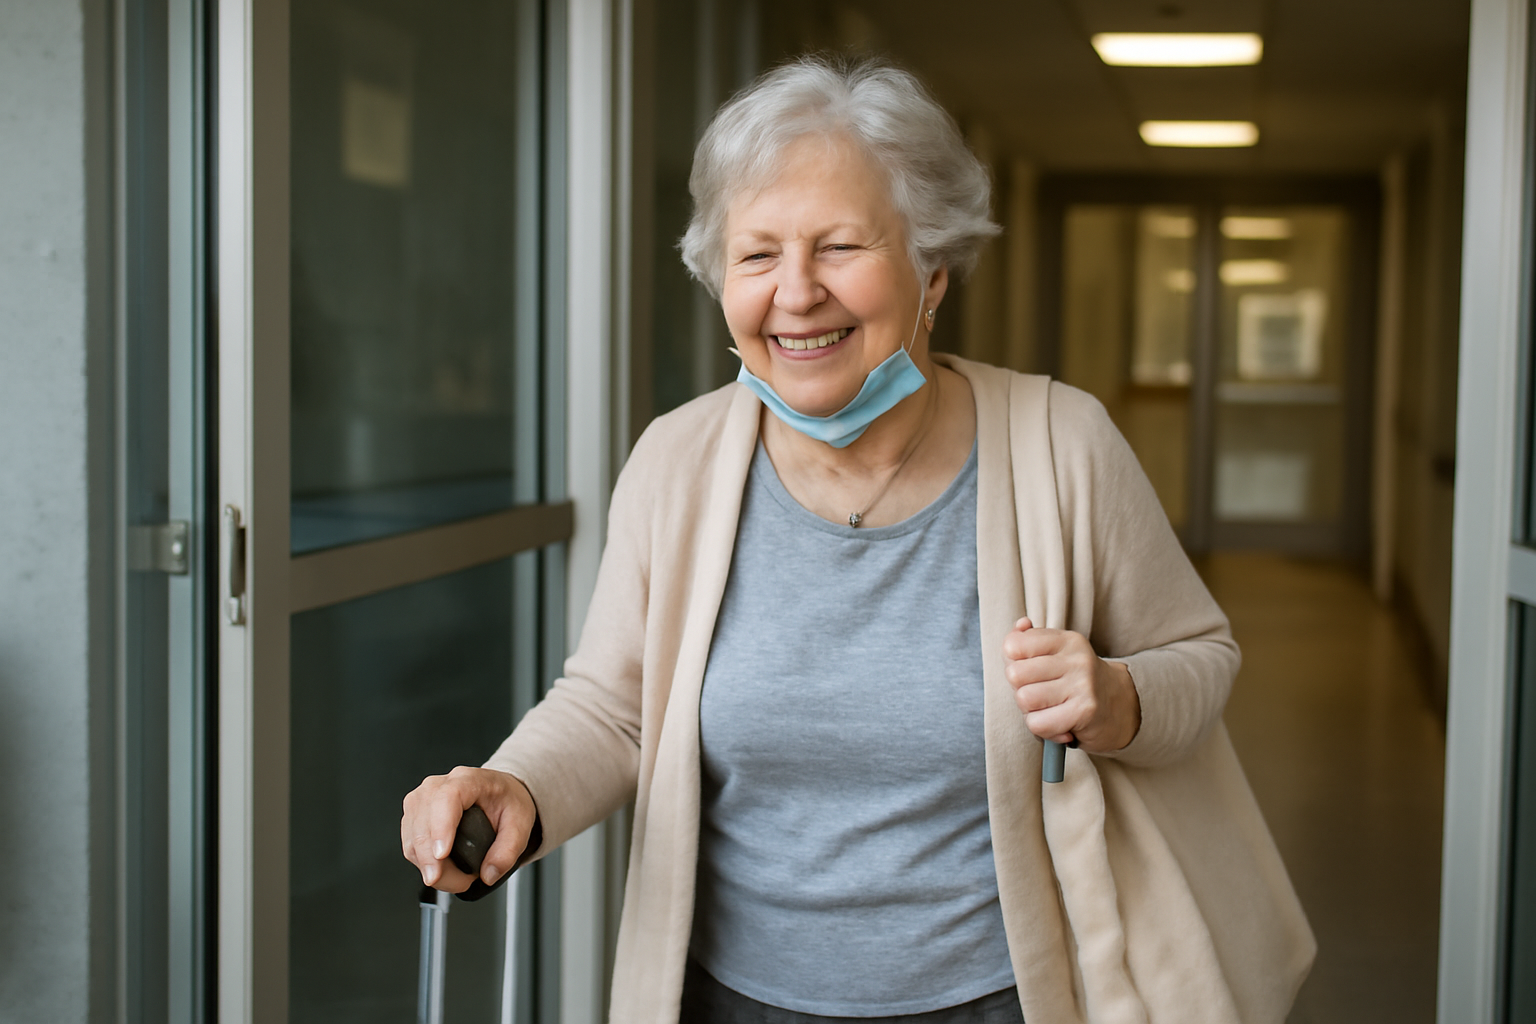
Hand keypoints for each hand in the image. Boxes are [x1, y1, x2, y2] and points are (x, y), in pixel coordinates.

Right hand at [401, 765, 537, 892]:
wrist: (499, 794)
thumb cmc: (506, 801)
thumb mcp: (521, 823)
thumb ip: (508, 851)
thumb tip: (488, 874)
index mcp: (468, 780)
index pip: (447, 799)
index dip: (441, 828)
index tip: (442, 855)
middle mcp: (438, 786)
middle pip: (423, 823)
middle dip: (434, 861)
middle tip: (461, 882)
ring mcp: (421, 800)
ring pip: (412, 838)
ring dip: (430, 866)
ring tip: (458, 878)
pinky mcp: (413, 816)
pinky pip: (410, 845)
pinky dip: (423, 864)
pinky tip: (443, 871)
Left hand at [1002, 618, 1141, 753]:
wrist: (1121, 708)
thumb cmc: (1076, 681)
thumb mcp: (1056, 654)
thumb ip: (1029, 640)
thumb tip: (1020, 625)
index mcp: (1065, 640)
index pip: (1013, 645)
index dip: (1012, 664)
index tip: (1030, 673)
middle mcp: (1076, 658)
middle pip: (1014, 675)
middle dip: (1020, 691)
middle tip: (1041, 696)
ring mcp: (1083, 683)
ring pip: (1024, 699)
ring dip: (1031, 712)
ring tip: (1050, 710)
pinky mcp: (1085, 711)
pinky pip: (1038, 723)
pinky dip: (1043, 730)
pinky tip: (1060, 726)